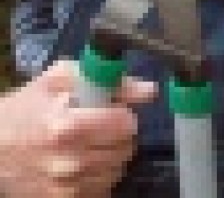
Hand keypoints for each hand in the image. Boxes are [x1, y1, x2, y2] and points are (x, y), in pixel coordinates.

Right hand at [0, 61, 155, 196]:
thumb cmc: (30, 107)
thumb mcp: (62, 79)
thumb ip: (111, 81)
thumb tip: (150, 90)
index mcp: (66, 127)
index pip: (124, 125)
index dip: (124, 114)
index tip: (114, 110)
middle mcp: (67, 162)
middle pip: (125, 148)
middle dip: (121, 134)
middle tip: (103, 126)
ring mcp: (64, 188)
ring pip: (117, 169)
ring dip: (113, 155)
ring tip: (92, 143)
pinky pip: (102, 188)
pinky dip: (100, 175)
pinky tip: (85, 162)